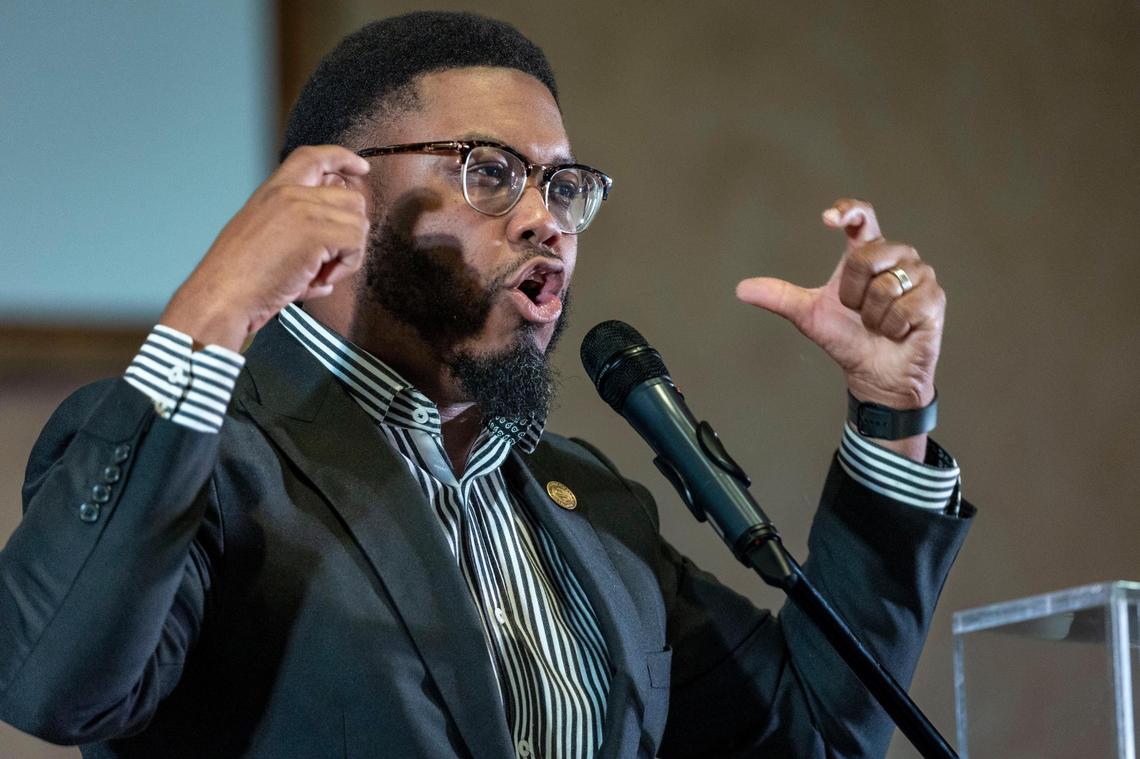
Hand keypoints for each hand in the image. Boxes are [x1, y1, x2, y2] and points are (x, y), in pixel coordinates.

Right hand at [160, 146, 371, 350]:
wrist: (222, 295)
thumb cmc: (238, 278)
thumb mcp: (264, 238)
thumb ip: (298, 231)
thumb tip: (333, 256)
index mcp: (273, 191)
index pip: (313, 157)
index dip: (341, 157)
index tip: (360, 167)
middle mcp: (289, 193)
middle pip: (351, 198)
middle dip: (351, 233)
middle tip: (328, 261)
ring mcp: (303, 210)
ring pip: (358, 222)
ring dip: (348, 255)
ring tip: (318, 273)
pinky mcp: (316, 232)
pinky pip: (356, 244)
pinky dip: (346, 267)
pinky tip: (320, 279)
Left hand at [735, 199, 944, 454]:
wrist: (874, 374)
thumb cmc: (847, 340)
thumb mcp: (808, 316)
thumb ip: (779, 297)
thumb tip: (741, 289)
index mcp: (867, 253)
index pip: (862, 216)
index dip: (849, 210)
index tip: (829, 220)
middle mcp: (896, 257)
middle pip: (868, 255)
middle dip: (853, 291)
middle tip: (858, 311)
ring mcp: (918, 276)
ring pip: (887, 284)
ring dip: (874, 314)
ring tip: (878, 324)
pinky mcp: (934, 299)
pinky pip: (907, 306)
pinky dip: (893, 326)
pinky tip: (897, 332)